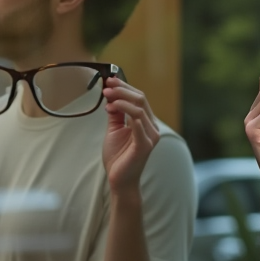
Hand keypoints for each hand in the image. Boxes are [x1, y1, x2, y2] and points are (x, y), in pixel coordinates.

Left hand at [102, 76, 159, 195]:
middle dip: (122, 90)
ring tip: (106, 97)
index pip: (139, 98)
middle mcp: (152, 127)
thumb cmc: (118, 156)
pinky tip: (111, 108)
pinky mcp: (145, 145)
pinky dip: (125, 112)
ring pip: (139, 108)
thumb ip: (116, 113)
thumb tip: (111, 95)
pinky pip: (137, 124)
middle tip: (107, 86)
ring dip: (120, 99)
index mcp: (146, 122)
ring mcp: (150, 136)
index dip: (124, 87)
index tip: (109, 80)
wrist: (119, 180)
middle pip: (141, 99)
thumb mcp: (114, 129)